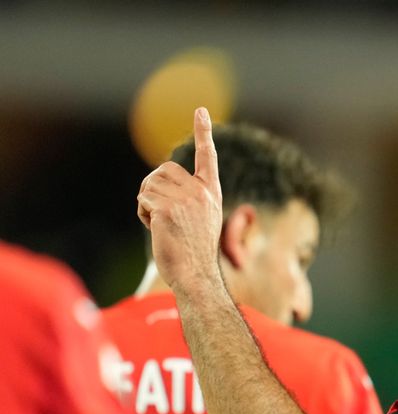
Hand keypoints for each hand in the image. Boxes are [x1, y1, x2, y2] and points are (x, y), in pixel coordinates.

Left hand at [137, 107, 223, 295]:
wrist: (196, 275)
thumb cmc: (194, 254)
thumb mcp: (199, 221)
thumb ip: (186, 199)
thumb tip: (155, 188)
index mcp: (211, 193)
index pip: (207, 157)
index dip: (203, 132)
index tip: (200, 111)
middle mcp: (201, 192)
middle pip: (163, 170)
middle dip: (154, 188)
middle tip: (162, 214)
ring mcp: (185, 200)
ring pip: (149, 184)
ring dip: (147, 203)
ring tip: (161, 225)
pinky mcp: (167, 209)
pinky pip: (143, 200)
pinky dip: (143, 214)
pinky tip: (156, 229)